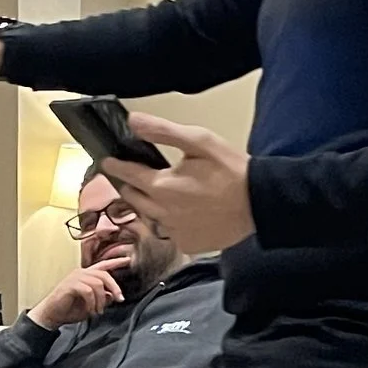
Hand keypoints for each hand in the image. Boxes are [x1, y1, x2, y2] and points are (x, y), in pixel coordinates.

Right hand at [30, 259, 129, 331]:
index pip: (103, 265)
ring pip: (98, 283)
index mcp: (86, 276)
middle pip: (104, 274)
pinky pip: (88, 291)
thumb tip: (113, 295)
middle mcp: (81, 273)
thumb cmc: (69, 310)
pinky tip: (90, 310)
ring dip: (101, 300)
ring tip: (98, 311)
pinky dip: (92, 302)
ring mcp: (75, 277)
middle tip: (119, 299)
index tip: (128, 259)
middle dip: (115, 287)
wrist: (52, 315)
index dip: (115, 262)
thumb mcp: (91, 305)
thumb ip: (102, 299)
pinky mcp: (70, 285)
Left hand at [101, 114, 254, 256]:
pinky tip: (186, 213)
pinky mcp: (188, 245)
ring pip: (151, 217)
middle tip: (138, 176)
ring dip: (151, 205)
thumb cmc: (232, 169)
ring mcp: (174, 233)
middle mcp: (162, 213)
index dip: (115, 167)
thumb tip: (133, 122)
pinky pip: (171, 233)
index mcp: (161, 186)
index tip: (107, 162)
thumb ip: (162, 132)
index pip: (126, 175)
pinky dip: (173, 223)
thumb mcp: (199, 141)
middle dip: (132, 186)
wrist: (260, 202)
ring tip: (165, 194)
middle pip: (133, 199)